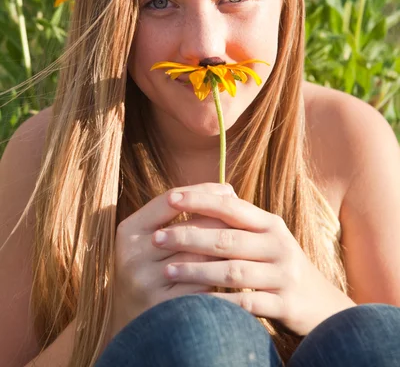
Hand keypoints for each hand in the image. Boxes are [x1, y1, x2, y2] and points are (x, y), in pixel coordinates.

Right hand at [109, 182, 236, 340]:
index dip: (202, 192)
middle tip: (246, 219)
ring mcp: (146, 283)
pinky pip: (201, 287)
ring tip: (247, 244)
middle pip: (188, 228)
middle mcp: (133, 255)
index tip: (228, 190)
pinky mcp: (163, 307)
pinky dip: (221, 279)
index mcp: (129, 230)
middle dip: (221, 221)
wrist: (132, 321)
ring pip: (198, 258)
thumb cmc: (152, 267)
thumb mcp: (152, 237)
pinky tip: (238, 273)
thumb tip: (227, 190)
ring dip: (225, 251)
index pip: (169, 200)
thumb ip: (179, 213)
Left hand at [152, 188, 355, 335]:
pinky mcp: (285, 303)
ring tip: (168, 269)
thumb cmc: (282, 266)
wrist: (323, 305)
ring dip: (197, 270)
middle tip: (158, 238)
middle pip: (227, 238)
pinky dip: (219, 302)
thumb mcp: (267, 238)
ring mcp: (283, 274)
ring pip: (233, 271)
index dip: (200, 200)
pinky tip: (195, 303)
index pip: (231, 206)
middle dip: (189, 236)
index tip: (171, 198)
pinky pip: (246, 302)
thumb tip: (210, 194)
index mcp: (271, 224)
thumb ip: (242, 221)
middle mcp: (278, 244)